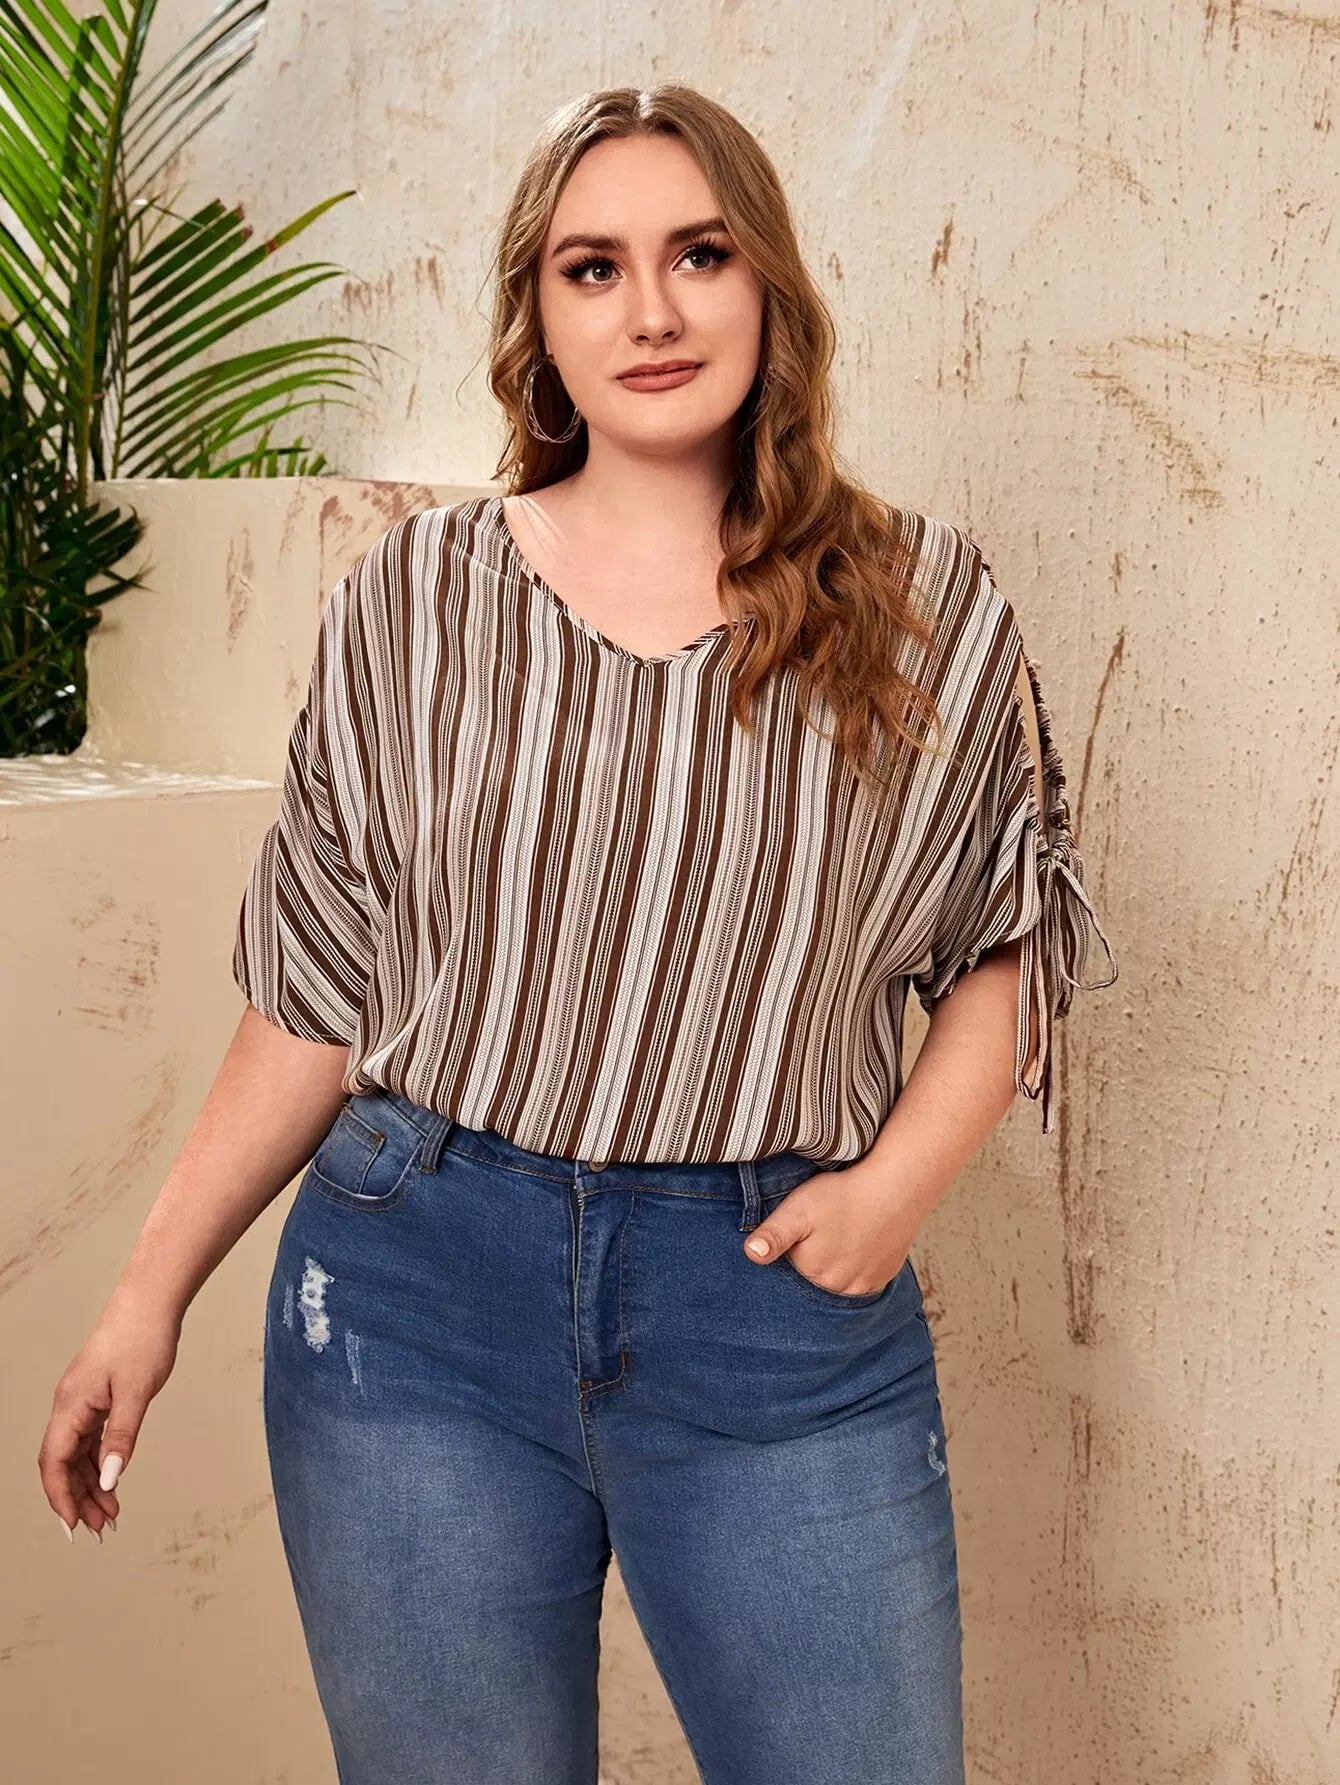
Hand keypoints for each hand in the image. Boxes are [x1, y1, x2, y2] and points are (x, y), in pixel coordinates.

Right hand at [38, 1290, 181, 1540]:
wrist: (151, 1302)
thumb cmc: (143, 1339)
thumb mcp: (136, 1392)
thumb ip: (122, 1437)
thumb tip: (111, 1479)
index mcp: (71, 1405)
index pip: (54, 1462)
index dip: (61, 1497)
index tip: (74, 1525)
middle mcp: (70, 1405)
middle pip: (63, 1463)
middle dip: (78, 1498)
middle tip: (102, 1527)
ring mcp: (83, 1401)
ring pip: (78, 1454)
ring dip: (91, 1484)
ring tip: (111, 1513)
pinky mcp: (99, 1397)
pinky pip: (92, 1439)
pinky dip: (101, 1463)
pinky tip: (113, 1482)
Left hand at [742, 1166, 919, 1298]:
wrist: (896, 1187)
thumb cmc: (843, 1195)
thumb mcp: (798, 1209)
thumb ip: (773, 1235)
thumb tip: (751, 1256)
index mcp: (812, 1274)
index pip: (788, 1273)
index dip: (788, 1253)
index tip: (796, 1234)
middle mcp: (839, 1288)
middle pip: (813, 1281)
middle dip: (810, 1263)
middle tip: (819, 1232)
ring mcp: (864, 1285)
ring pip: (838, 1283)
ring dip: (834, 1268)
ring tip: (837, 1238)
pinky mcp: (883, 1276)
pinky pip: (861, 1281)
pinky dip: (856, 1268)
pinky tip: (856, 1246)